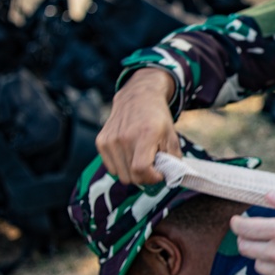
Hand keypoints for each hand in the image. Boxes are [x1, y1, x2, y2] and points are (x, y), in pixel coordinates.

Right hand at [95, 68, 179, 184]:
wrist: (138, 97)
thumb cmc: (158, 119)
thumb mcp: (172, 136)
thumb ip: (174, 159)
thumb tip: (171, 177)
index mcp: (145, 135)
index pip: (141, 169)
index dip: (152, 178)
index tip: (160, 174)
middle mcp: (124, 138)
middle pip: (131, 176)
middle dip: (145, 177)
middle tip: (153, 167)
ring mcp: (110, 140)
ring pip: (120, 174)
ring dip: (132, 172)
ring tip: (141, 158)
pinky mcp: (101, 141)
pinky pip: (111, 167)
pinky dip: (122, 166)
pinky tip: (130, 153)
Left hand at [230, 192, 274, 274]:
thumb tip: (269, 196)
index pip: (245, 228)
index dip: (236, 223)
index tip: (236, 220)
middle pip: (244, 247)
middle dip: (244, 238)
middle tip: (253, 232)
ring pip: (256, 264)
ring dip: (258, 254)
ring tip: (271, 246)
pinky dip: (272, 267)